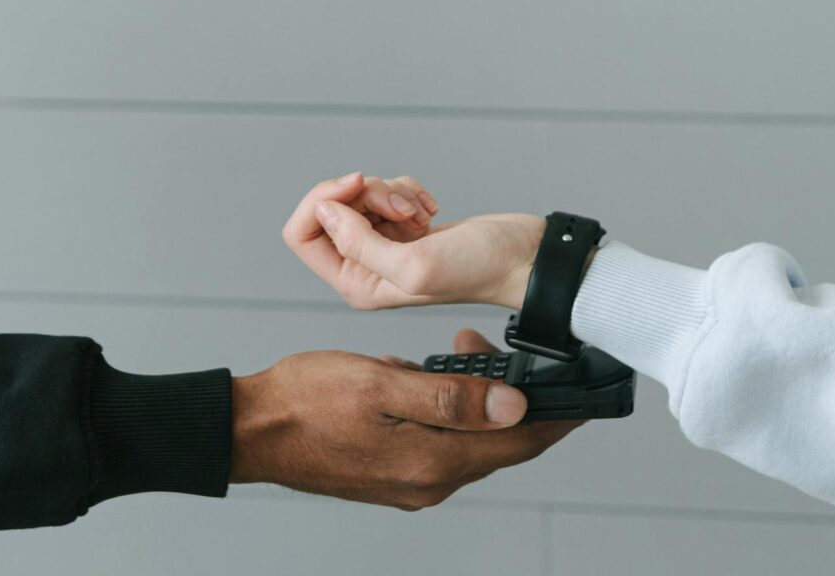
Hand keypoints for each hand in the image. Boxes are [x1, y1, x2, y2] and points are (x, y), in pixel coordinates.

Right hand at [230, 328, 581, 509]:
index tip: (584, 396)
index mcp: (434, 462)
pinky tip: (424, 379)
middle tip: (500, 352)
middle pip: (499, 444)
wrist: (250, 430)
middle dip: (514, 400)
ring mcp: (409, 483)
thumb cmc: (306, 401)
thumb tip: (513, 406)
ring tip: (460, 353)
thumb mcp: (382, 384)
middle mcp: (429, 482)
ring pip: (468, 441)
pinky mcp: (392, 475)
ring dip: (475, 401)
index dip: (557, 418)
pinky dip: (446, 412)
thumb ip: (450, 397)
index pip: (520, 442)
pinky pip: (439, 444)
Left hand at [282, 172, 544, 309]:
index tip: (358, 185)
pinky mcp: (405, 227)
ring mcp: (385, 246)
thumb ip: (360, 243)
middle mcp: (364, 268)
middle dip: (366, 194)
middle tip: (402, 207)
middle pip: (331, 208)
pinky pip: (385, 191)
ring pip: (360, 196)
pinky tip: (430, 210)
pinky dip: (407, 191)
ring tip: (421, 212)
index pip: (303, 235)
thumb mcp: (413, 265)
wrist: (523, 259)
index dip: (324, 200)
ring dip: (391, 192)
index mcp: (356, 285)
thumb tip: (323, 210)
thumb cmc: (479, 271)